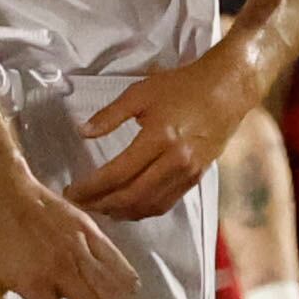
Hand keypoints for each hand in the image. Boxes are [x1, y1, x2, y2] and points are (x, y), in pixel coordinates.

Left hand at [68, 46, 258, 220]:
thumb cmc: (182, 87)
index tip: (71, 190)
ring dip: (120, 212)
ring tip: (98, 209)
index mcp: (159, 137)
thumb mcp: (141, 93)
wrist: (227, 90)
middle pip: (131, 195)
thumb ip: (110, 115)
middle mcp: (175, 161)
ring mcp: (188, 173)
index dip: (91, 187)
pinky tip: (127, 208)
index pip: (117, 173)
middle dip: (101, 204)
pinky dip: (142, 210)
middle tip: (79, 205)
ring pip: (148, 205)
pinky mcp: (196, 178)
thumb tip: (83, 132)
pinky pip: (165, 203)